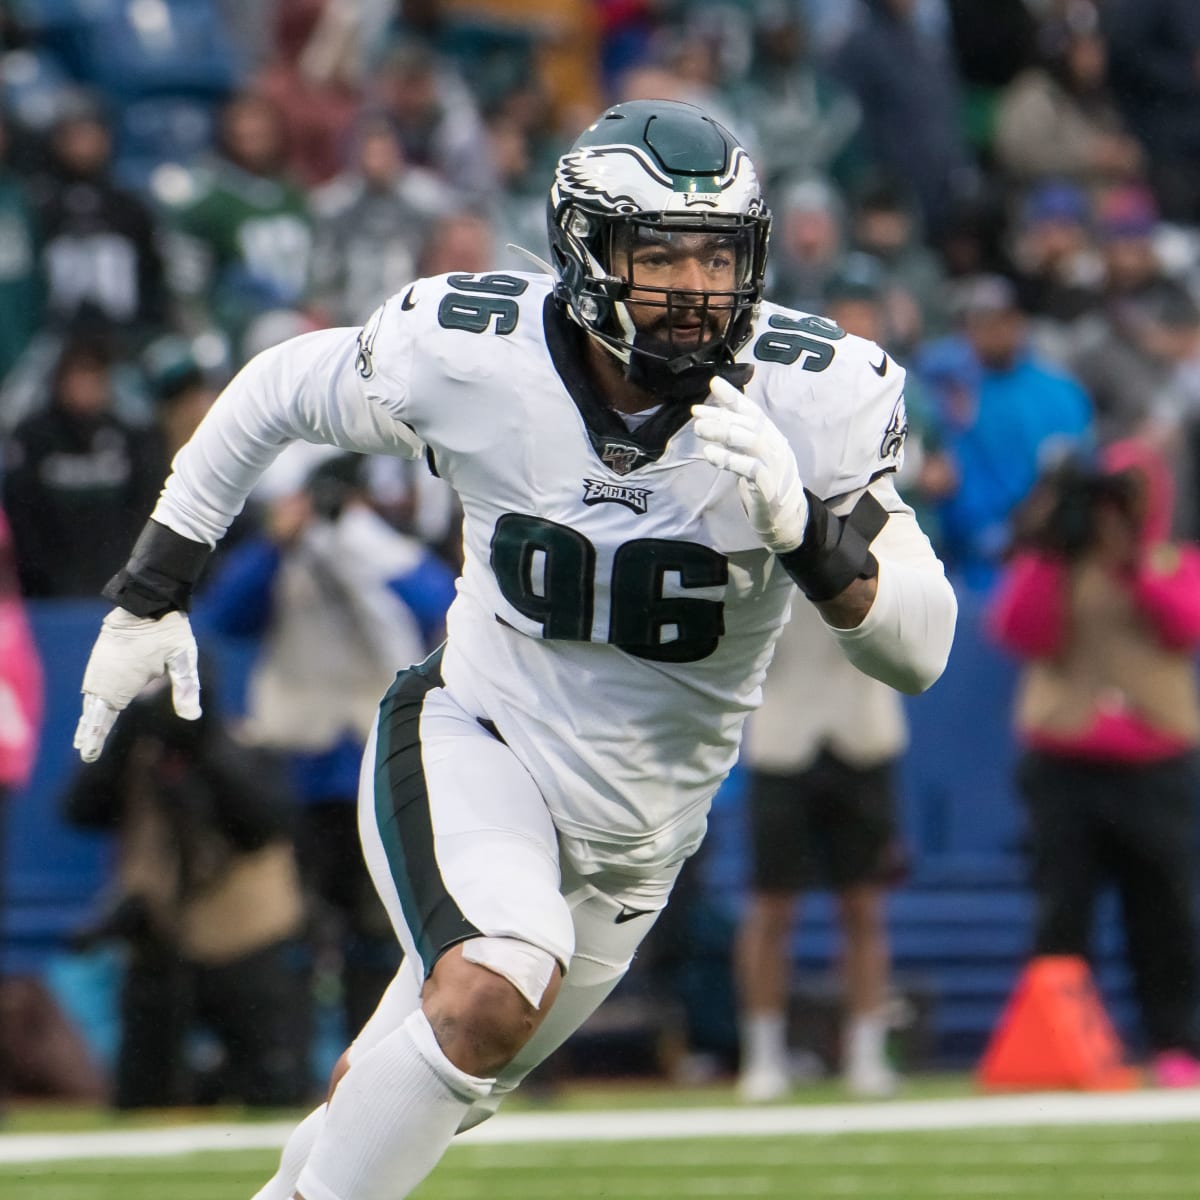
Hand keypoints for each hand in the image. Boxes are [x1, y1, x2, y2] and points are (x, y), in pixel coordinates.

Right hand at [74, 609, 200, 762]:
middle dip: (89, 730)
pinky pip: (95, 681)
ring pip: (93, 695)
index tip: (86, 754)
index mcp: (121, 682)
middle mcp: (105, 675)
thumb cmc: (169, 630)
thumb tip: (193, 717)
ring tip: (85, 735)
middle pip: (94, 710)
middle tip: (83, 750)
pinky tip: (94, 703)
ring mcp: (101, 663)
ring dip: (90, 714)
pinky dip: (93, 696)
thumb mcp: (183, 659)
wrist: (149, 598)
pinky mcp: (103, 654)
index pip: (104, 717)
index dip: (95, 736)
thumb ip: (187, 688)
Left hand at [692, 376, 809, 552]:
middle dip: (721, 415)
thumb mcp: (751, 454)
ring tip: (699, 429)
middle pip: (748, 423)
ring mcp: (773, 465)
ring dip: (722, 432)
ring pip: (749, 440)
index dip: (733, 397)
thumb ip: (736, 435)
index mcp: (771, 435)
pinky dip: (729, 459)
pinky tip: (710, 454)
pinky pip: (748, 468)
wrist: (786, 515)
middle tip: (696, 414)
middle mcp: (774, 445)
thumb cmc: (764, 481)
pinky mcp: (767, 485)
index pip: (752, 410)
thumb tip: (712, 416)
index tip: (714, 383)